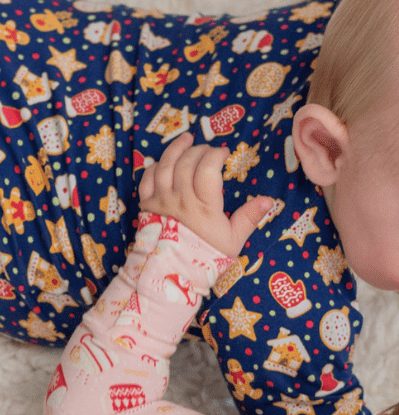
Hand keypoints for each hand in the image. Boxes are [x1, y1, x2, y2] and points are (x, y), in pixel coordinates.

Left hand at [138, 133, 271, 255]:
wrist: (170, 274)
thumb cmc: (204, 257)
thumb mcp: (232, 241)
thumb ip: (249, 218)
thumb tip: (269, 200)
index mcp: (203, 207)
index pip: (207, 169)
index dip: (215, 155)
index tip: (223, 154)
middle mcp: (180, 200)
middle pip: (186, 163)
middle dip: (199, 150)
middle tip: (208, 151)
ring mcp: (160, 202)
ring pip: (164, 166)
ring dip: (175, 149)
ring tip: (186, 140)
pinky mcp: (146, 206)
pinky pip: (146, 179)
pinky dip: (154, 167)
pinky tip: (163, 162)